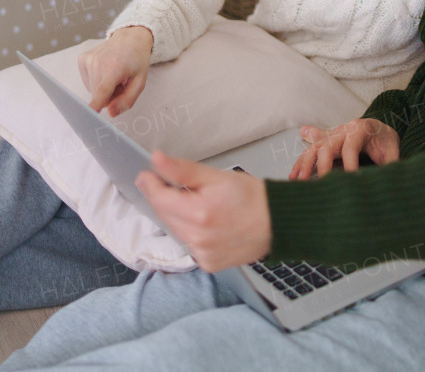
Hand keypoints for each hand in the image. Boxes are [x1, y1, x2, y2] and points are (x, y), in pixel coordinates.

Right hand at [77, 26, 153, 115]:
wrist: (130, 38)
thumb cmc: (136, 61)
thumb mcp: (140, 82)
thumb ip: (127, 100)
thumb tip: (111, 113)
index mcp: (115, 68)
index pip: (101, 92)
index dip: (94, 106)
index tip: (86, 115)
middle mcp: (98, 62)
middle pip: (98, 95)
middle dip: (109, 96)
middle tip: (120, 83)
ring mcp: (88, 59)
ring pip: (92, 90)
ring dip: (103, 89)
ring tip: (114, 76)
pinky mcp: (82, 59)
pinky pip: (88, 82)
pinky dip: (96, 81)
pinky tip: (104, 71)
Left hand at [136, 152, 271, 271]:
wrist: (278, 222)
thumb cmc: (252, 198)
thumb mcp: (216, 176)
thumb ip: (182, 170)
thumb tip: (156, 160)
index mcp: (199, 213)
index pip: (159, 199)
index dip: (150, 184)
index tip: (147, 174)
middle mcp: (198, 238)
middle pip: (164, 214)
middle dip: (165, 198)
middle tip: (174, 185)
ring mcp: (203, 254)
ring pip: (175, 230)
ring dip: (178, 216)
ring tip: (199, 205)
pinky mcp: (209, 263)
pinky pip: (189, 245)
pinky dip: (191, 232)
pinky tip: (206, 224)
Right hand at [288, 118, 399, 179]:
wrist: (380, 128)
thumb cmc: (386, 141)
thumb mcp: (392, 151)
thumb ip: (391, 164)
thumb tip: (389, 182)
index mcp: (360, 129)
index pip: (351, 147)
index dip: (350, 164)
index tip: (351, 181)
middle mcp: (343, 130)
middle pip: (328, 146)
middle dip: (323, 165)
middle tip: (323, 183)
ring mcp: (332, 134)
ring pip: (315, 148)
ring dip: (305, 164)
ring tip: (298, 180)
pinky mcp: (326, 141)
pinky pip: (310, 151)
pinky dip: (301, 163)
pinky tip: (294, 175)